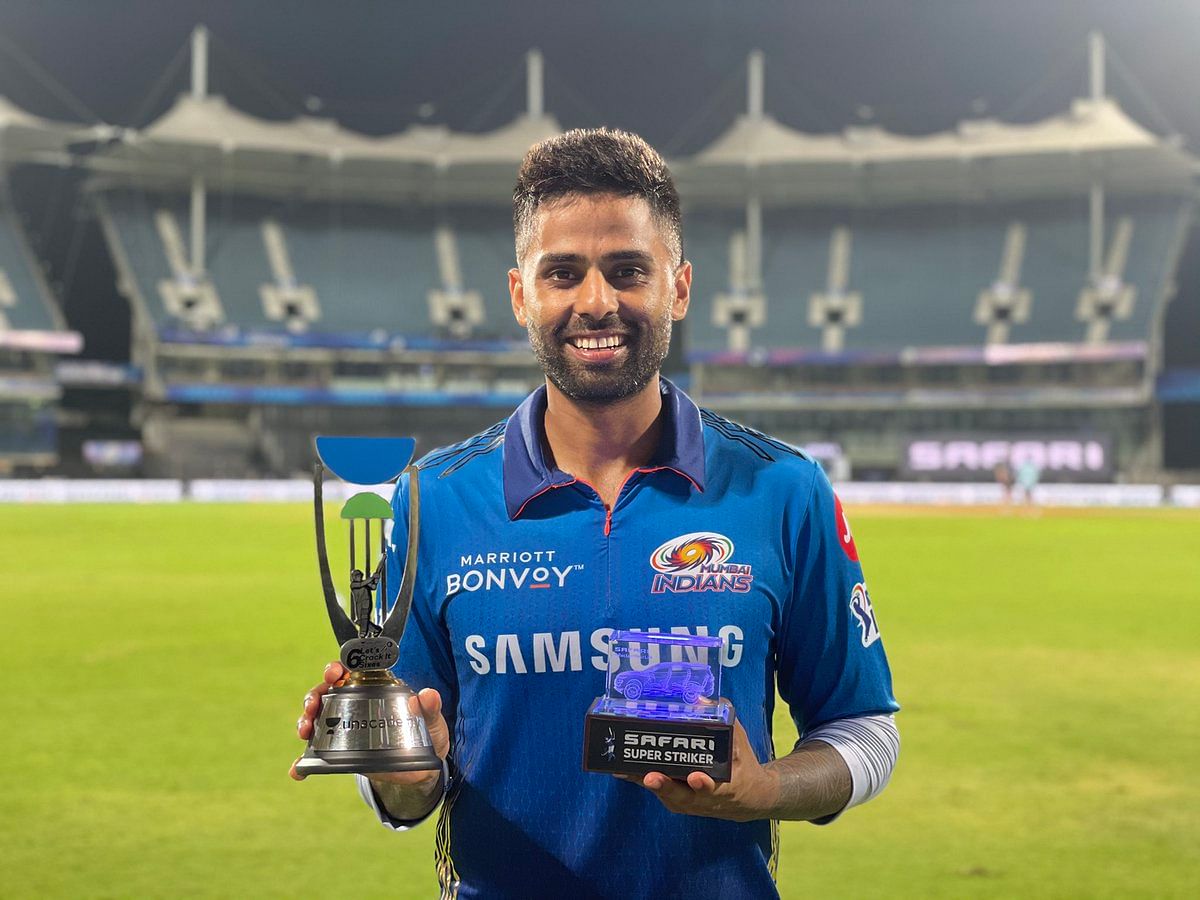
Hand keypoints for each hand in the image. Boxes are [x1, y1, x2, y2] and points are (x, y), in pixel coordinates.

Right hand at [289, 661, 450, 784]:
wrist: (421, 770)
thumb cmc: (426, 736)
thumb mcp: (432, 722)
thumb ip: (431, 709)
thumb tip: (427, 694)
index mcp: (376, 690)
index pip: (352, 672)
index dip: (338, 668)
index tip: (334, 673)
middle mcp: (356, 705)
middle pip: (326, 692)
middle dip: (314, 695)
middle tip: (312, 706)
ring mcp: (345, 728)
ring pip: (317, 718)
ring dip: (305, 721)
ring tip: (305, 731)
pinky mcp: (342, 752)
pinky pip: (317, 755)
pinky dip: (303, 763)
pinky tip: (298, 770)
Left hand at [622, 717, 776, 821]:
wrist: (748, 798)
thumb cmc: (741, 764)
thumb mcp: (738, 739)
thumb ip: (723, 719)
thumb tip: (700, 699)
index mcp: (726, 787)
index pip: (713, 788)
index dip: (702, 784)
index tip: (695, 776)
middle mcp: (705, 800)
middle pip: (682, 796)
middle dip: (665, 786)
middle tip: (650, 777)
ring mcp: (689, 803)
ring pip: (665, 795)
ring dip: (645, 782)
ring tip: (624, 769)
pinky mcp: (676, 802)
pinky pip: (659, 791)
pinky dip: (642, 780)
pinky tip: (624, 769)